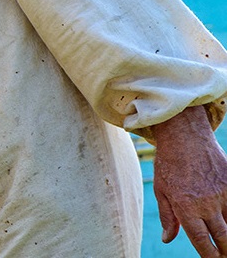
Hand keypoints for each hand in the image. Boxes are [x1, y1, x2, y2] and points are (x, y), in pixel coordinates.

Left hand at [153, 105, 226, 256]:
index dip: (209, 255)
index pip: (201, 240)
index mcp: (185, 206)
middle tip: (223, 255)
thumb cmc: (169, 164)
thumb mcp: (161, 190)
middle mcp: (206, 203)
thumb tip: (168, 240)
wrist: (184, 136)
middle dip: (225, 252)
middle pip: (223, 238)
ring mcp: (222, 193)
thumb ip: (168, 217)